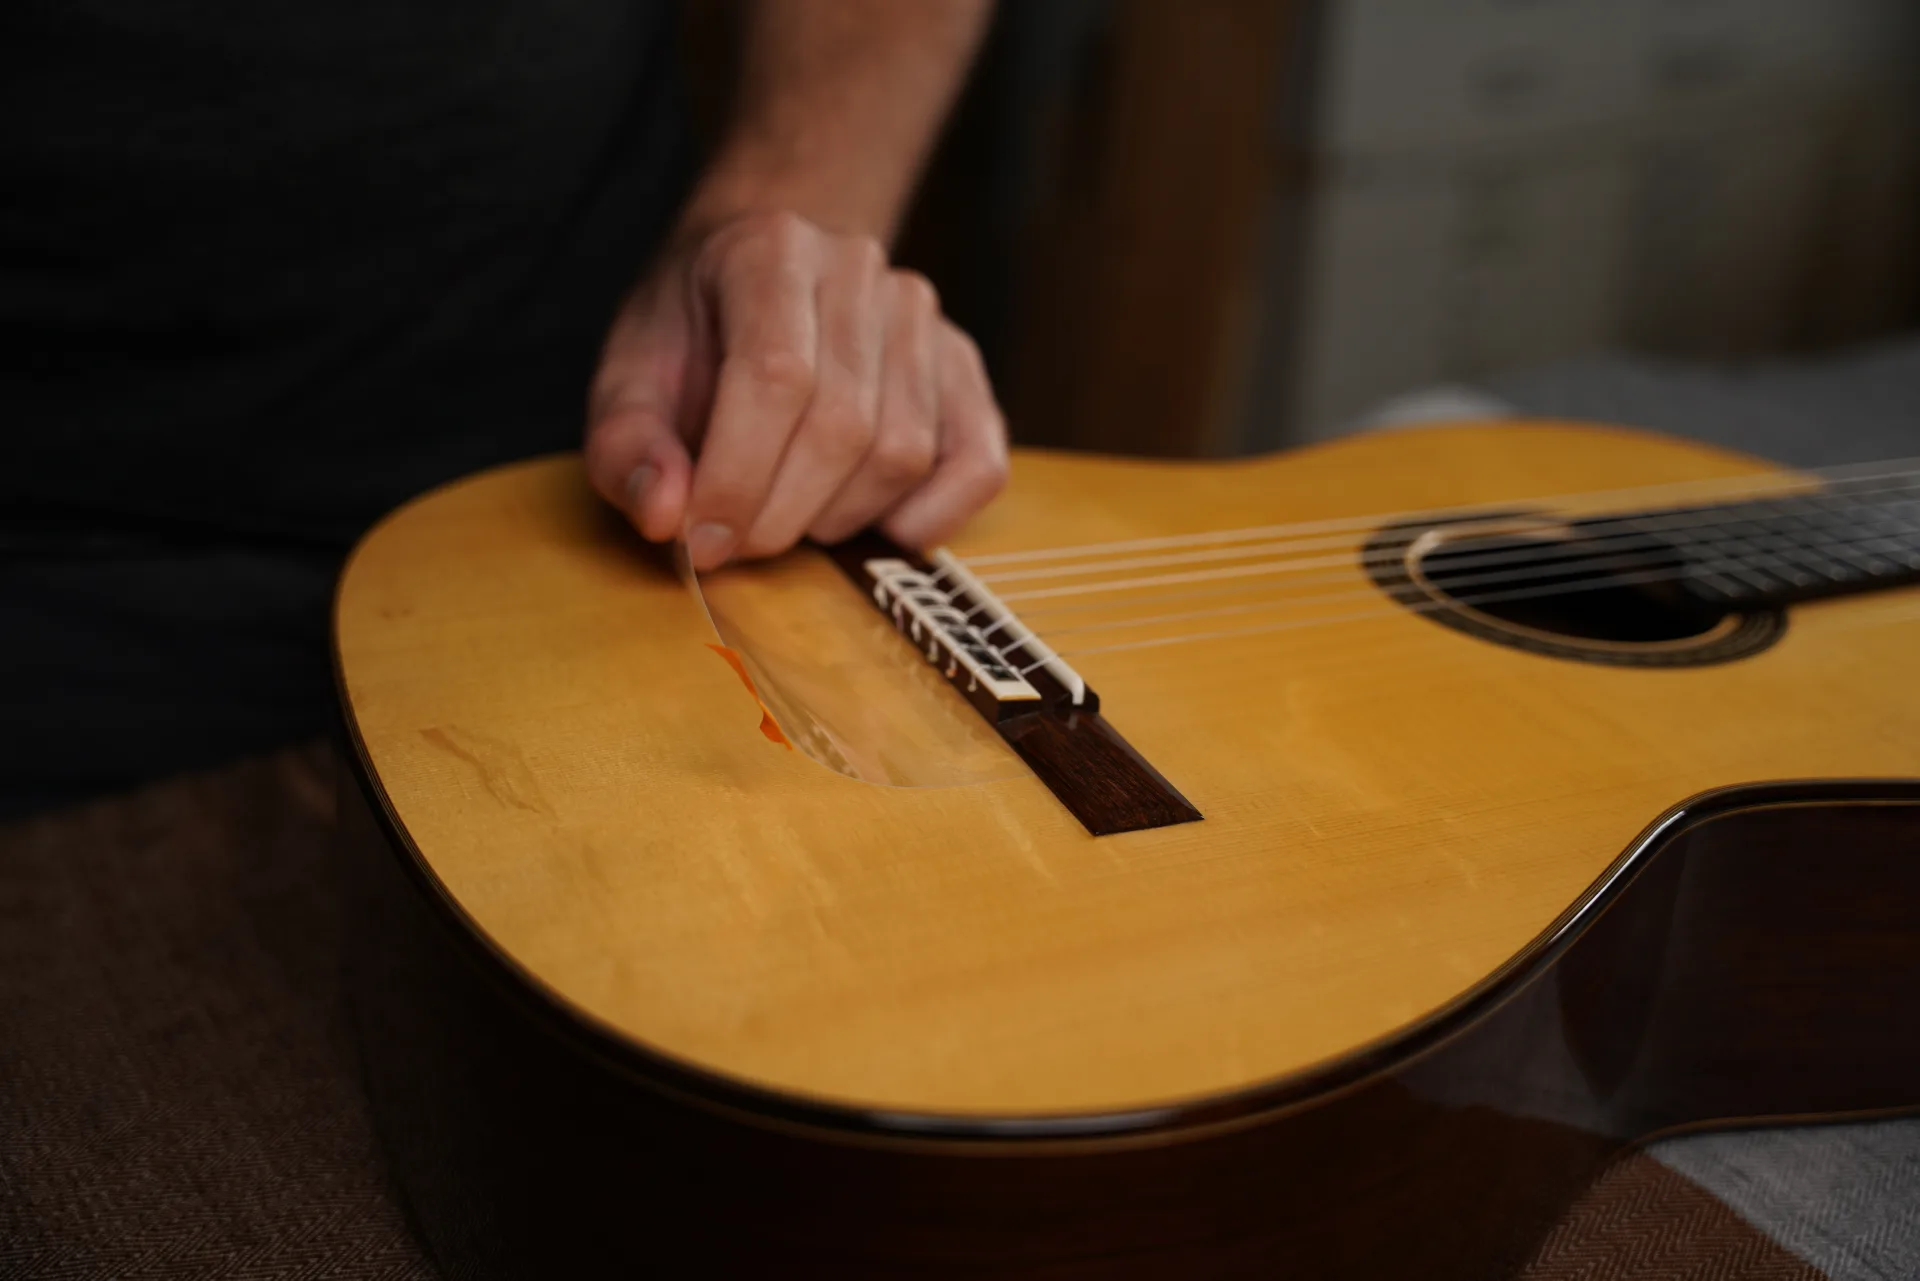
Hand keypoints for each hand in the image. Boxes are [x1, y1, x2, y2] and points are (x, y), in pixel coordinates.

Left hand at [585, 210, 1008, 571]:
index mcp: (771, 250)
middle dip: (781, 513)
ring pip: (903, 452)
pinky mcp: (963, 367)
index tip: (701, 540)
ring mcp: (922, 317)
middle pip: (842, 424)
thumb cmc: (695, 336)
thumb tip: (665, 514)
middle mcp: (860, 270)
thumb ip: (627, 447)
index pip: (776, 376)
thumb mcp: (630, 379)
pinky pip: (978, 463)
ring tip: (790, 513)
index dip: (738, 477)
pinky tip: (876, 524)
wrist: (763, 279)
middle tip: (737, 542)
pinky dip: (930, 517)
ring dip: (839, 518)